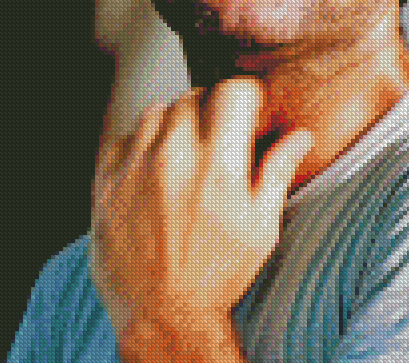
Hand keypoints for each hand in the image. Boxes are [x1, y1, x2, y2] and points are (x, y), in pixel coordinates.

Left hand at [90, 76, 313, 336]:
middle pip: (194, 96)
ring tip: (184, 150)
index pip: (231, 91)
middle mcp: (174, 158)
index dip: (245, 94)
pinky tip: (152, 165)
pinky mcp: (107, 182)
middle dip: (211, 108)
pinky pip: (122, 137)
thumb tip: (301, 136)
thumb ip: (278, 172)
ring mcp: (136, 168)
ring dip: (174, 121)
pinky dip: (139, 142)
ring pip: (156, 110)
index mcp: (218, 166)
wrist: (162, 315)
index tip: (246, 107)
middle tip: (217, 135)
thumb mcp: (261, 227)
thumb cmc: (216, 274)